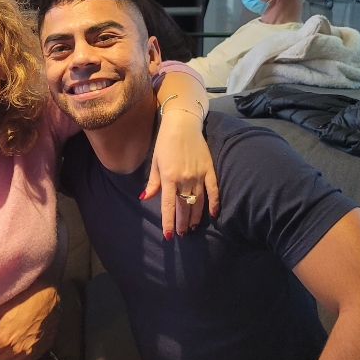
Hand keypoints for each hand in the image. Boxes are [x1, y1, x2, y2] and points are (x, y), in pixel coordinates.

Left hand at [143, 109, 219, 238]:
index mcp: (169, 177)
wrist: (183, 124)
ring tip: (192, 227)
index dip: (168, 222)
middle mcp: (184, 179)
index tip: (169, 235)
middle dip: (182, 222)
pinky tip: (213, 214)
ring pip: (198, 201)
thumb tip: (146, 198)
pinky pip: (213, 190)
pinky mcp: (209, 170)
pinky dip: (214, 203)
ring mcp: (198, 175)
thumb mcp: (155, 162)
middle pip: (184, 206)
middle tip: (182, 233)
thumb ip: (153, 182)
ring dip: (195, 216)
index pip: (168, 205)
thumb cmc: (165, 142)